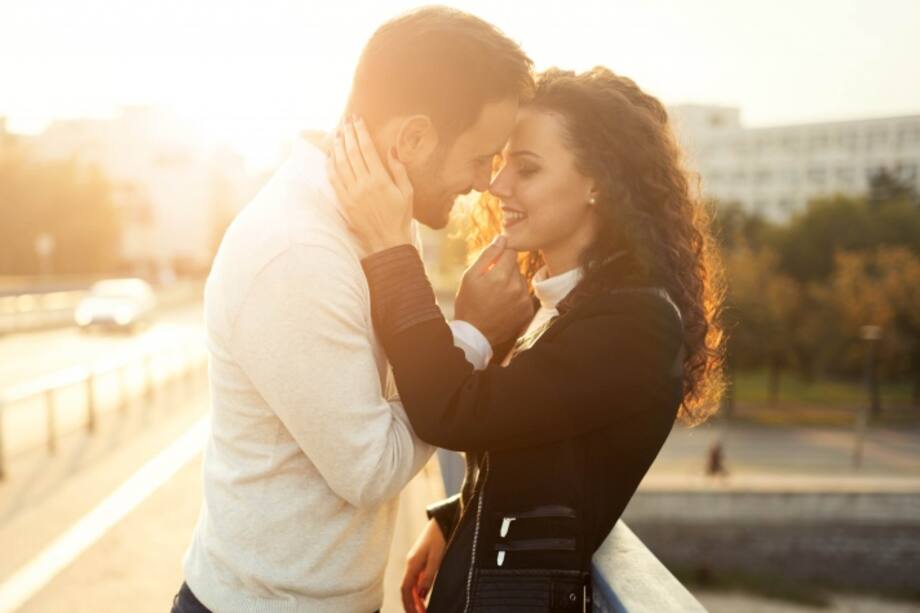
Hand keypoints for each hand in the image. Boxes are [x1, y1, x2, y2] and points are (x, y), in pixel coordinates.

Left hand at [327, 116, 414, 252]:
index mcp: (381, 180)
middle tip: (345, 120)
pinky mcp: (344, 202)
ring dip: (337, 146)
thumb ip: (399, 170)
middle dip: (348, 133)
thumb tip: (391, 149)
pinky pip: (334, 179)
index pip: (367, 149)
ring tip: (337, 133)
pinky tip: (330, 155)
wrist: (387, 242)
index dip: (361, 132)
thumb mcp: (407, 193)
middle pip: (352, 152)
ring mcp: (352, 193)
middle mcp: (364, 184)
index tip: (357, 119)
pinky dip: (330, 165)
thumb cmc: (400, 217)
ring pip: (340, 163)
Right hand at [401, 519, 446, 612]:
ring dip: (416, 599)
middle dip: (411, 604)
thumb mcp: (437, 558)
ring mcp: (415, 561)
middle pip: (407, 589)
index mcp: (412, 564)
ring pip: (412, 584)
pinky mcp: (421, 558)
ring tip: (423, 610)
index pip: (405, 589)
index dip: (408, 604)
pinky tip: (424, 596)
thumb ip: (428, 576)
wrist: (442, 520)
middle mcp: (411, 563)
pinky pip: (417, 578)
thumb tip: (420, 594)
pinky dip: (419, 590)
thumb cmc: (440, 537)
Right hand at [455, 236, 534, 346]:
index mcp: (501, 275)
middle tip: (490, 285)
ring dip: (511, 284)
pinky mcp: (528, 311)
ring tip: (496, 297)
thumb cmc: (468, 303)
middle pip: (516, 266)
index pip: (511, 252)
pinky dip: (516, 297)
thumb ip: (488, 255)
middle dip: (504, 270)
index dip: (500, 257)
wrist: (474, 335)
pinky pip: (524, 295)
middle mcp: (517, 287)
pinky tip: (503, 306)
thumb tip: (502, 237)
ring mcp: (524, 300)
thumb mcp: (470, 276)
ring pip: (520, 280)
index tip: (491, 267)